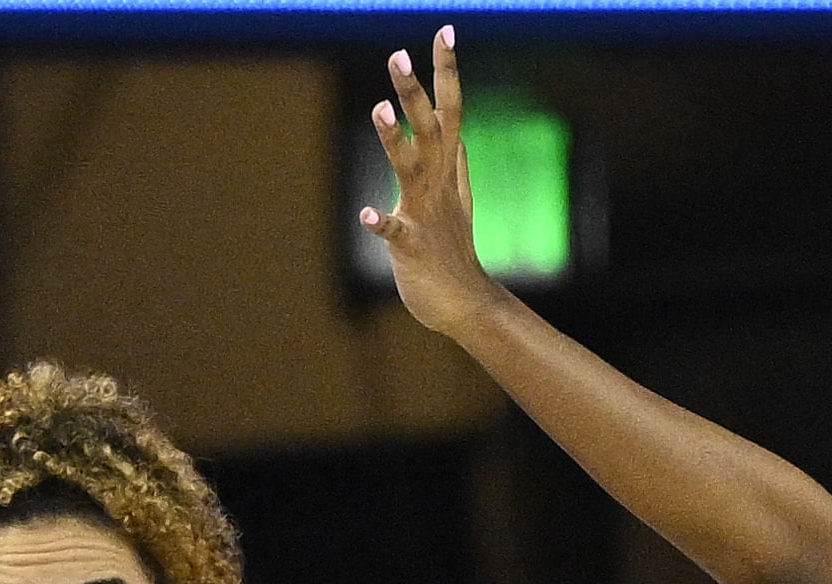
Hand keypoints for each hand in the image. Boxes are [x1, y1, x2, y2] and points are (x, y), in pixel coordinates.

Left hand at [361, 29, 502, 338]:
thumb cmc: (455, 254)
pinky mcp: (410, 247)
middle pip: (429, 129)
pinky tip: (366, 214)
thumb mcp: (461, 204)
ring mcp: (425, 214)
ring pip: (409, 168)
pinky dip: (381, 222)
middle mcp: (437, 186)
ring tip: (377, 108)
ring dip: (394, 138)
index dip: (447, 71)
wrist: (465, 306)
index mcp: (447, 172)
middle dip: (414, 91)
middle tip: (398, 53)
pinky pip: (395, 232)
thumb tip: (463, 138)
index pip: (451, 111)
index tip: (444, 30)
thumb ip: (460, 169)